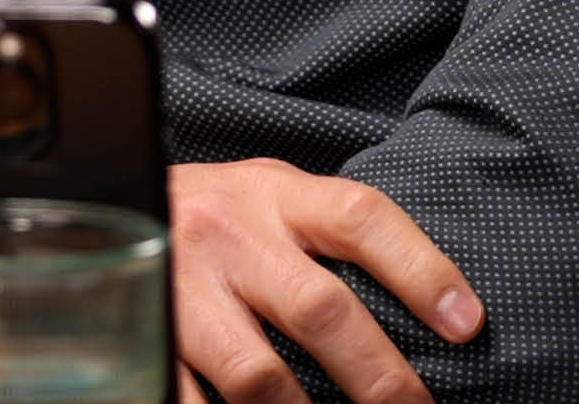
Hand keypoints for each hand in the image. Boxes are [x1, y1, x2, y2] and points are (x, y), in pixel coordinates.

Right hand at [168, 157, 482, 403]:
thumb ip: (330, 232)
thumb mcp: (275, 195)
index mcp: (275, 195)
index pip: (360, 218)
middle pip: (319, 309)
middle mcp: (231, 236)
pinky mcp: (150, 336)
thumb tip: (434, 299)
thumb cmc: (217, 211)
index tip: (467, 325)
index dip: (420, 269)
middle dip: (379, 377)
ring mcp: (185, 290)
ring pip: (257, 374)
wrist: (111, 198)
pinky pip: (189, 399)